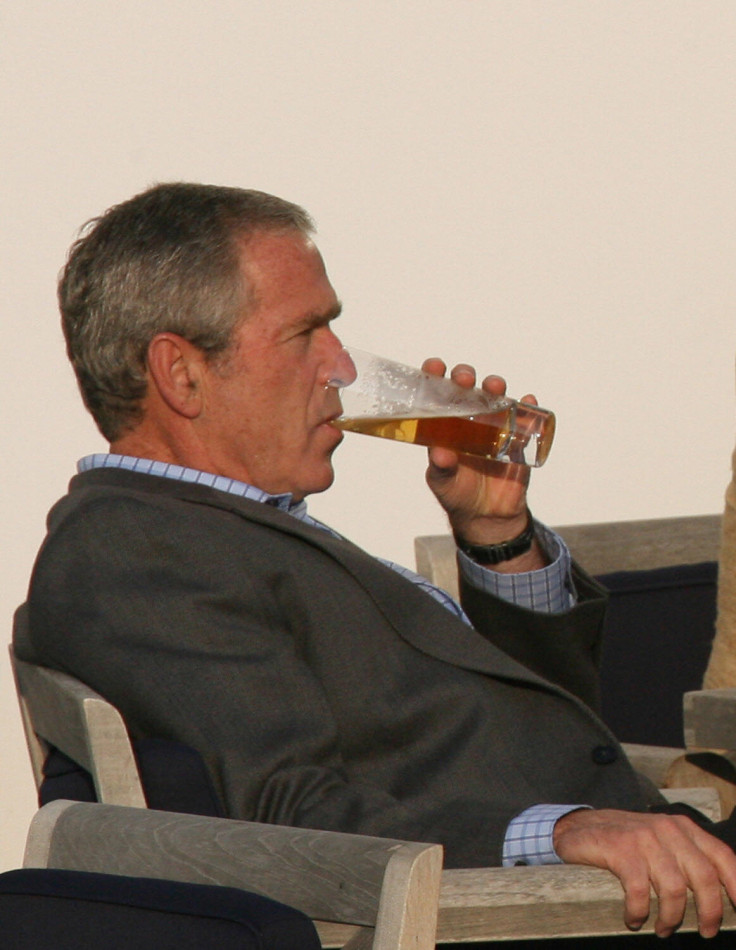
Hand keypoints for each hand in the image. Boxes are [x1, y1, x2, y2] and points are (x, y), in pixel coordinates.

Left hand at [421, 359, 543, 570]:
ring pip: (496, 397)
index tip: (434, 366)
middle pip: (467, 388)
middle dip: (465, 376)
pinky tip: (529, 400)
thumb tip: (440, 453)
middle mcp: (469, 419)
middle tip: (464, 378)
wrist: (487, 516)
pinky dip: (529, 406)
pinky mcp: (517, 438)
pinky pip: (526, 418)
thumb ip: (441, 467)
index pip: (438, 392)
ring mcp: (494, 426)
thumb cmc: (457, 493)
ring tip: (496, 387)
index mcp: (445, 424)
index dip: (435, 375)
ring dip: (496, 386)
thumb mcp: (443, 482)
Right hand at [553, 808, 735, 937]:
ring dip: (671, 918)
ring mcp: (644, 838)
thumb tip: (718, 897)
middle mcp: (668, 829)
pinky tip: (633, 919)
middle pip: (704, 876)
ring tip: (662, 929)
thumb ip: (686, 859)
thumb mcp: (661, 843)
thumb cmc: (625, 843)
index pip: (722, 856)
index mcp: (683, 828)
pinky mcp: (621, 849)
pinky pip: (640, 892)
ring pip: (674, 889)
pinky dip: (639, 913)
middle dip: (710, 912)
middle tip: (705, 932)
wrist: (577, 828)